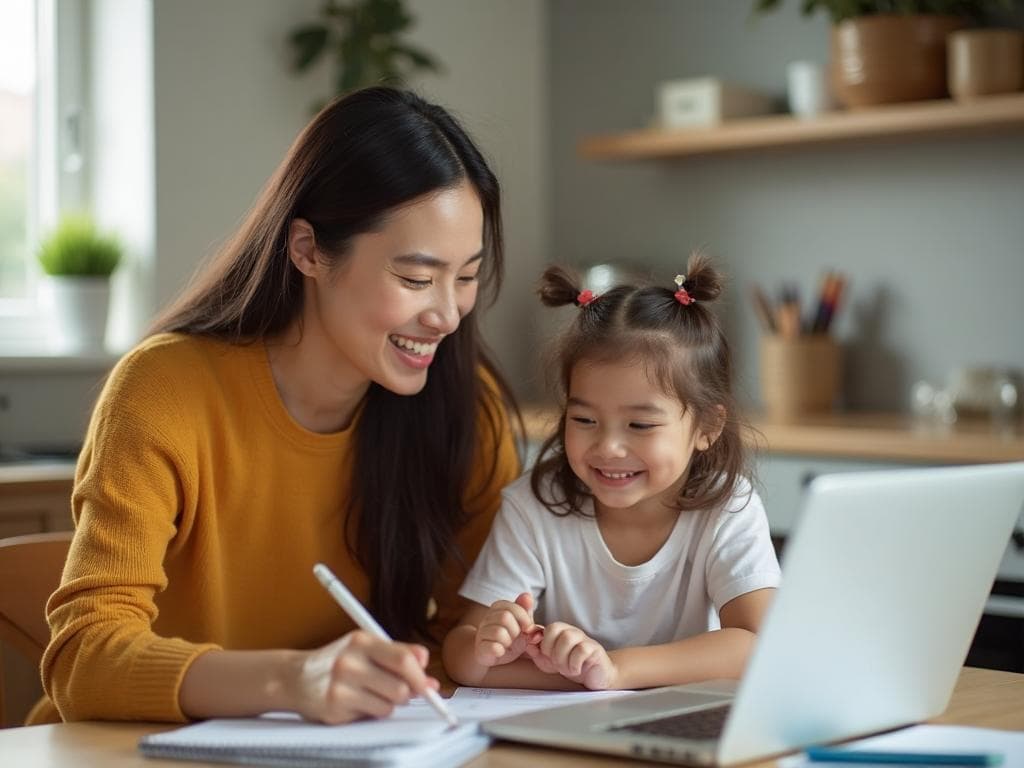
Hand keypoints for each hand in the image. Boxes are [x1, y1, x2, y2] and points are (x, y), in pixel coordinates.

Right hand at [292, 630, 439, 723]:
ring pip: (390, 704)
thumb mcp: (366, 647)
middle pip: (401, 686)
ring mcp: (341, 686)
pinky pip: (373, 715)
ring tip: (375, 693)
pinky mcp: (335, 707)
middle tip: (402, 691)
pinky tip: (359, 702)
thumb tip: (427, 666)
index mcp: (361, 640)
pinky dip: (373, 711)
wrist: (295, 677)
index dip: (421, 674)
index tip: (429, 684)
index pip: (403, 658)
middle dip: (409, 693)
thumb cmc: (338, 661)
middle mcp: (350, 661)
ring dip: (390, 703)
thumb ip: (398, 652)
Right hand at [473, 592, 543, 667]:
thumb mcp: (522, 624)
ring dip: (508, 641)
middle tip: (516, 638)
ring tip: (507, 645)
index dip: (524, 618)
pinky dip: (500, 651)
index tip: (528, 628)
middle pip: (505, 617)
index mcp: (498, 608)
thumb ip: (525, 610)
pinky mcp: (480, 649)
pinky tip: (501, 652)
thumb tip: (527, 596)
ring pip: (498, 632)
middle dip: (516, 630)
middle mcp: (487, 618)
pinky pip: (492, 647)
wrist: (496, 656)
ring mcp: (481, 633)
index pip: (511, 607)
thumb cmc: (511, 638)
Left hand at [525, 622, 616, 689]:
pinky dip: (574, 664)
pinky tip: (576, 670)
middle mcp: (572, 632)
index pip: (546, 627)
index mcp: (560, 632)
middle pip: (554, 629)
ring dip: (562, 658)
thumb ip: (536, 652)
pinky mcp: (595, 649)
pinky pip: (581, 650)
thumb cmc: (571, 666)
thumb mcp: (548, 661)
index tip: (543, 654)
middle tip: (555, 663)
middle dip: (550, 649)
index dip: (541, 641)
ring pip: (567, 638)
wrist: (595, 677)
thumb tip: (528, 643)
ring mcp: (585, 639)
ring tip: (566, 668)